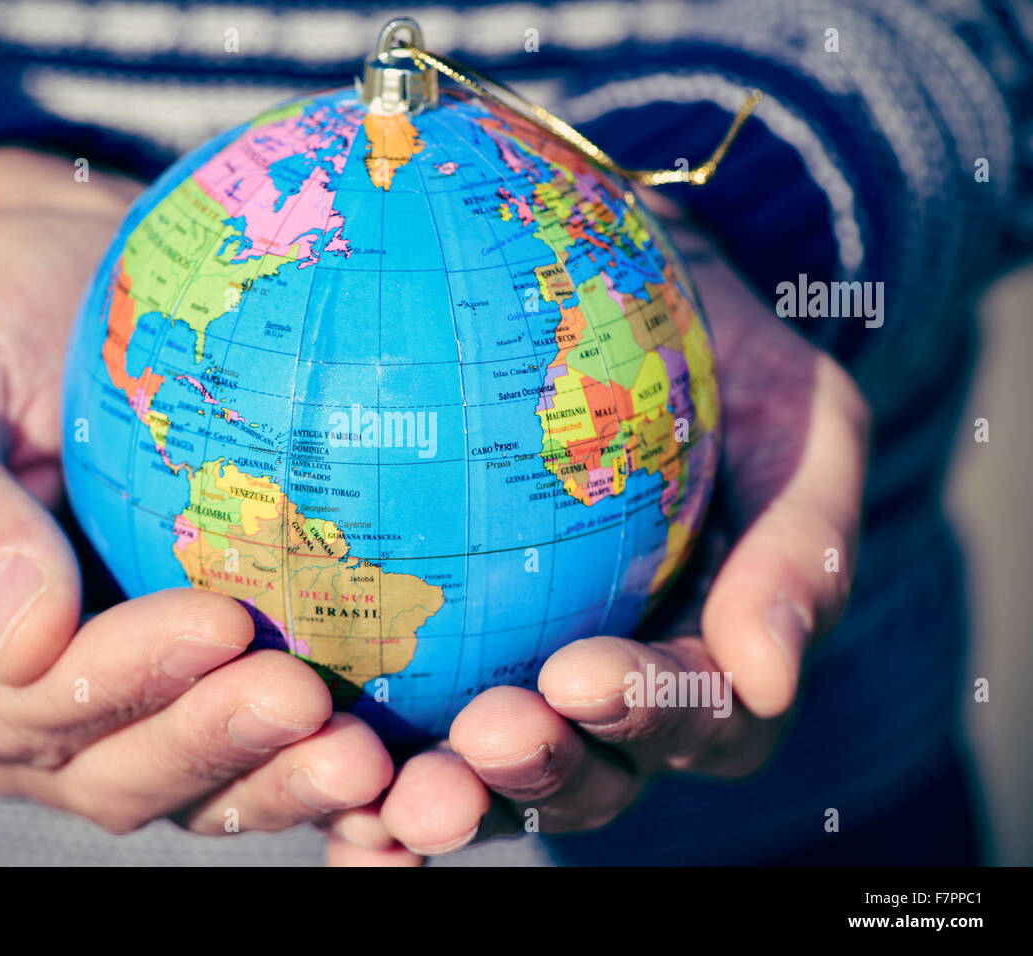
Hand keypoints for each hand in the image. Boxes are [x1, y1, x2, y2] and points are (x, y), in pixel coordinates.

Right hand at [0, 148, 392, 834]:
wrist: (74, 303)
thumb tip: (19, 641)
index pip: (8, 703)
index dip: (110, 682)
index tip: (215, 624)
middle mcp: (9, 714)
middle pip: (109, 770)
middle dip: (211, 742)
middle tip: (307, 698)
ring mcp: (115, 716)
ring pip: (194, 786)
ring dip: (279, 780)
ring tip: (362, 754)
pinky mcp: (204, 694)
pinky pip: (257, 755)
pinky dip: (316, 766)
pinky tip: (391, 756)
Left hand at [325, 202, 870, 864]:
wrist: (616, 297)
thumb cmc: (716, 360)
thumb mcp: (798, 425)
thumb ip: (801, 548)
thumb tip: (770, 678)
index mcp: (711, 666)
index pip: (696, 717)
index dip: (646, 712)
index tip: (579, 673)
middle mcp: (614, 705)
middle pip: (589, 777)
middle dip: (541, 773)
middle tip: (482, 736)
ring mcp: (522, 696)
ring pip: (486, 779)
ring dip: (443, 796)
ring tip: (381, 785)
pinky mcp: (430, 671)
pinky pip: (394, 737)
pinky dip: (357, 772)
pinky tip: (316, 764)